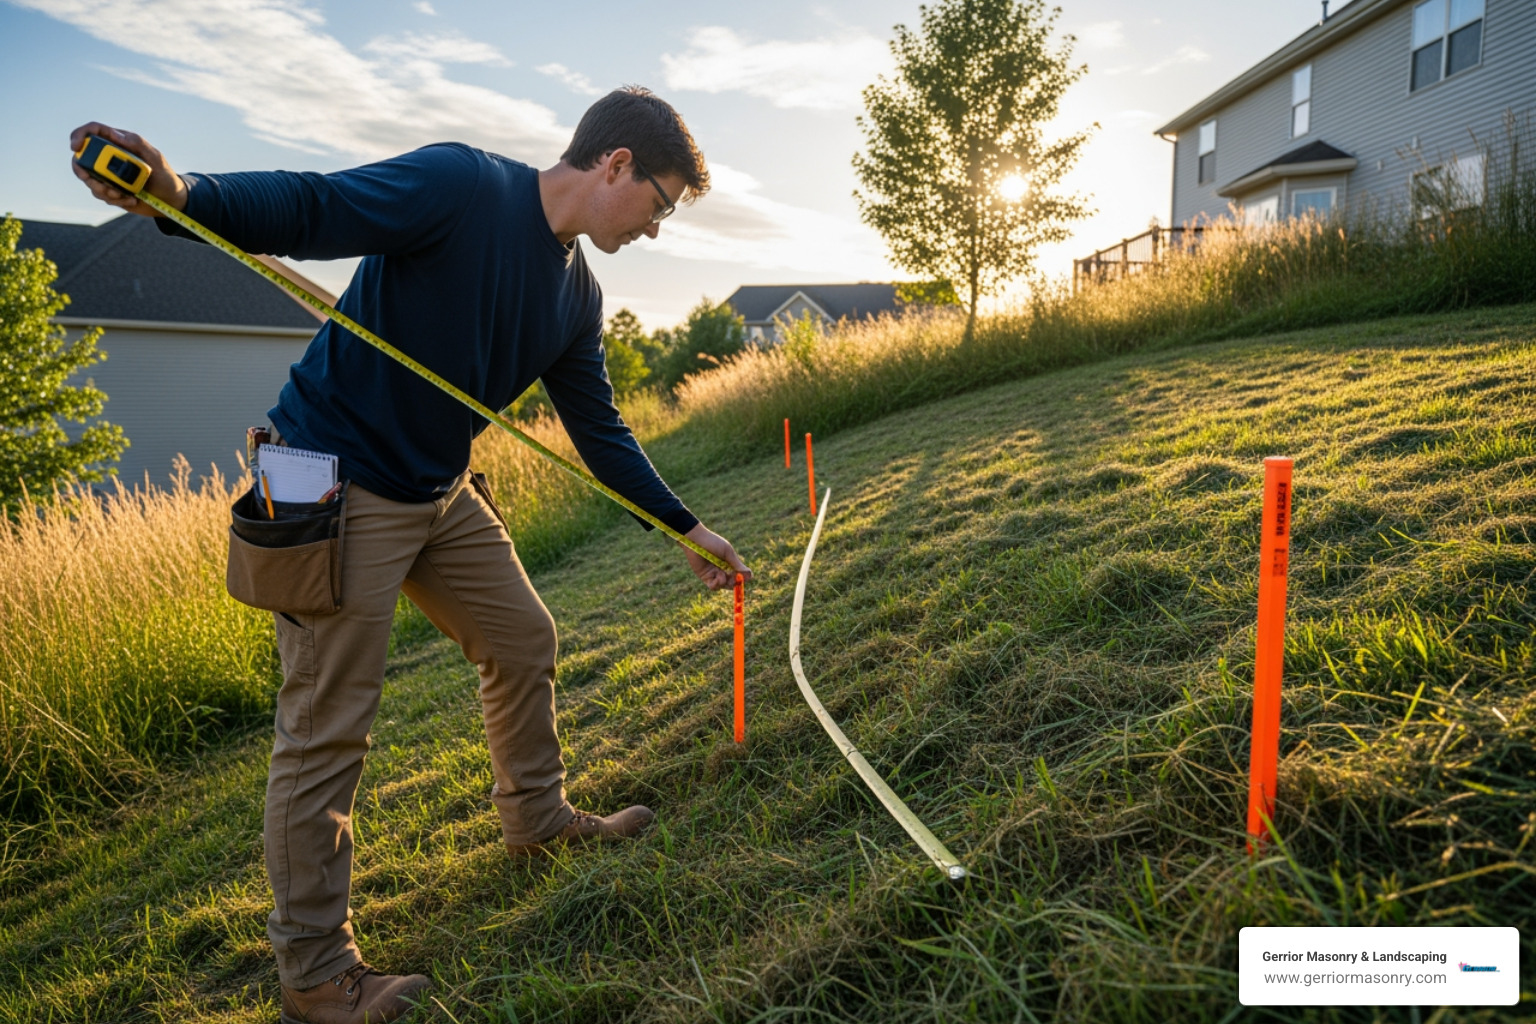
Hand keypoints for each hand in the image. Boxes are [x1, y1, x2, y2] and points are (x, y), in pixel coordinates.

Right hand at [69, 123, 187, 216]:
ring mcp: (108, 174)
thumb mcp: (155, 157)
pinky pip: (101, 195)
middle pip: (82, 158)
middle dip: (84, 171)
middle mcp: (109, 157)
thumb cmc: (164, 174)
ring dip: (104, 189)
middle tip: (94, 180)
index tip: (75, 147)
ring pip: (89, 179)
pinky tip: (132, 199)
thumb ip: (137, 143)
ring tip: (126, 194)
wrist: (170, 199)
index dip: (79, 135)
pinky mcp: (110, 190)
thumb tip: (115, 135)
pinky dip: (114, 199)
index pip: (92, 132)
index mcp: (118, 143)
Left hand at [681, 523, 751, 591]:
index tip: (743, 578)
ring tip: (721, 574)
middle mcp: (722, 569)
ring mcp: (713, 574)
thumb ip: (737, 564)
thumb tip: (750, 575)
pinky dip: (717, 585)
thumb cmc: (712, 542)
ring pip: (723, 586)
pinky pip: (713, 587)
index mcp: (729, 562)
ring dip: (725, 582)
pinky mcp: (705, 577)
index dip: (742, 578)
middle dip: (734, 582)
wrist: (695, 540)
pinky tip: (717, 577)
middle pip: (732, 582)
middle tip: (733, 578)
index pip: (738, 574)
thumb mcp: (727, 553)